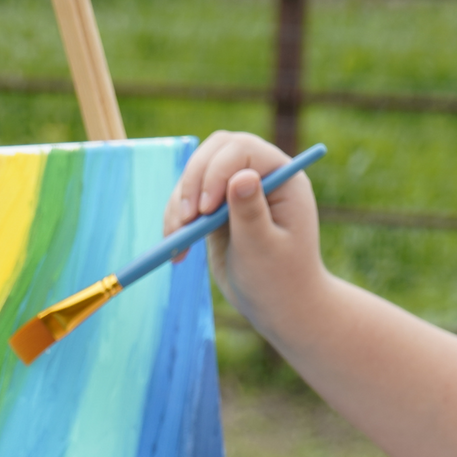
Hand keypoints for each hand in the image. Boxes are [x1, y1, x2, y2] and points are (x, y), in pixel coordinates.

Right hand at [163, 131, 327, 340]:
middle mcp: (259, 176)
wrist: (279, 306)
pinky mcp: (216, 210)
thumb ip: (251, 212)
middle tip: (184, 220)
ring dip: (178, 204)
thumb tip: (242, 176)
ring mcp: (236, 191)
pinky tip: (178, 251)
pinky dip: (175, 220)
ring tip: (177, 240)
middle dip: (192, 182)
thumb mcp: (264, 249)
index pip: (242, 150)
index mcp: (282, 177)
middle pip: (214, 152)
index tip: (204, 211)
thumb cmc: (280, 280)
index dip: (217, 171)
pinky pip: (187, 200)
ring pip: (195, 175)